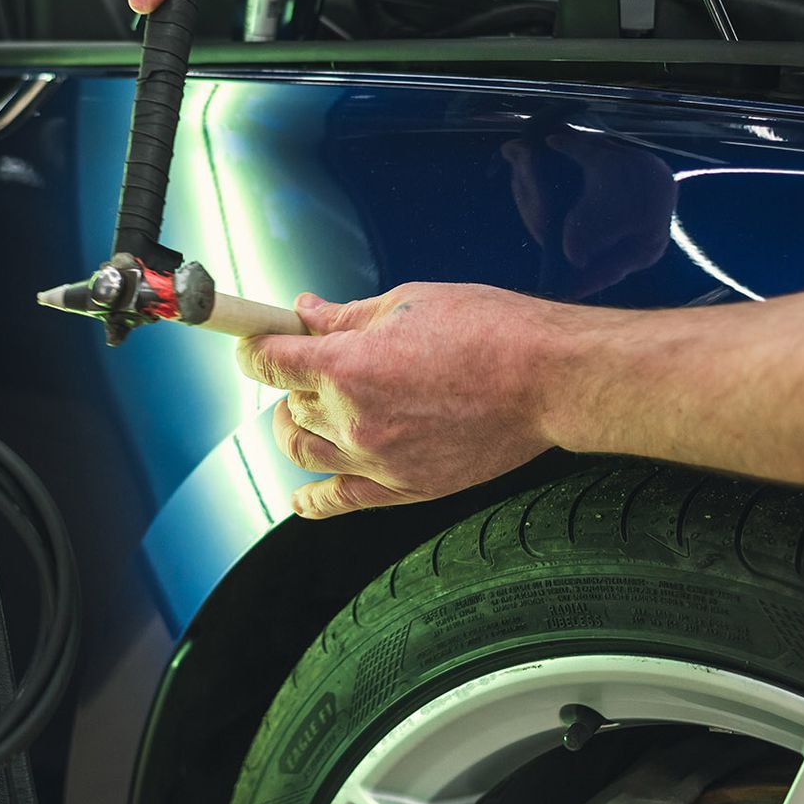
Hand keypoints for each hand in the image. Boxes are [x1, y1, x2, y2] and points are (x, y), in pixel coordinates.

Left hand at [236, 283, 582, 517]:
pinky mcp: (405, 487)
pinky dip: (311, 500)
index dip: (255, 345)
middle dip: (289, 381)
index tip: (257, 338)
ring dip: (295, 427)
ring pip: (303, 450)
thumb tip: (306, 313)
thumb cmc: (488, 330)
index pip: (267, 361)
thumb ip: (347, 315)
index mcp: (346, 366)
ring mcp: (377, 460)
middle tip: (310, 363)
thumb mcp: (408, 301)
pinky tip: (302, 495)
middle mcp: (352, 419)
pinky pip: (339, 501)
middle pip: (287, 405)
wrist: (548, 379)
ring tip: (311, 409)